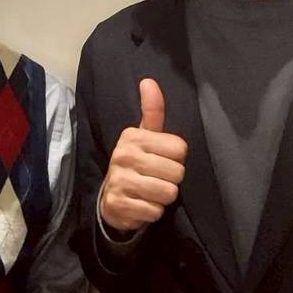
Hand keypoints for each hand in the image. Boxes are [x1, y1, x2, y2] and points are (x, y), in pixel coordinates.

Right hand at [99, 79, 186, 231]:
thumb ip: (152, 110)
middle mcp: (124, 155)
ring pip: (168, 193)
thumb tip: (149, 80)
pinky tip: (142, 204)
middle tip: (156, 178)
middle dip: (171, 180)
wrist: (112, 198)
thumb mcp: (145, 136)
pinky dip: (152, 212)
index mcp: (134, 136)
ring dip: (163, 197)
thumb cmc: (136, 162)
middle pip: (177, 172)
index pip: (180, 149)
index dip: (176, 158)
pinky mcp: (119, 205)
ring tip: (150, 192)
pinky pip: (155, 211)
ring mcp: (120, 180)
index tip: (161, 159)